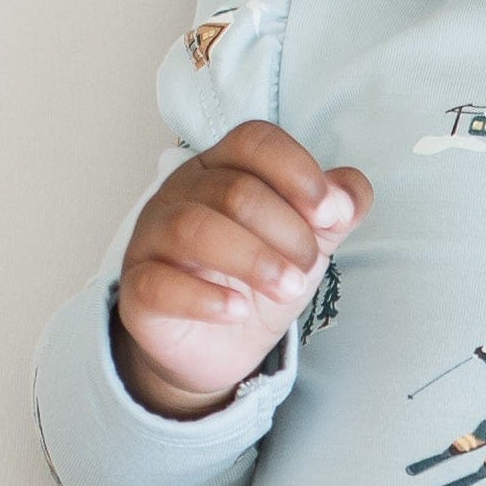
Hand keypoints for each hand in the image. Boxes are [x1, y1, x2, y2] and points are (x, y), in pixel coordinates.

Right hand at [113, 119, 369, 417]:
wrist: (215, 345)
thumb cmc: (256, 278)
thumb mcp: (307, 241)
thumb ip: (335, 211)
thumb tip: (347, 198)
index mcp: (224, 167)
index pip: (255, 140)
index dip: (297, 170)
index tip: (330, 215)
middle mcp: (182, 192)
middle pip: (235, 190)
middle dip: (287, 231)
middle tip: (308, 268)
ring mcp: (154, 237)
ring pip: (193, 228)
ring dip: (254, 259)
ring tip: (287, 289)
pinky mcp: (138, 288)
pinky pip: (159, 283)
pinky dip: (204, 298)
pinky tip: (238, 311)